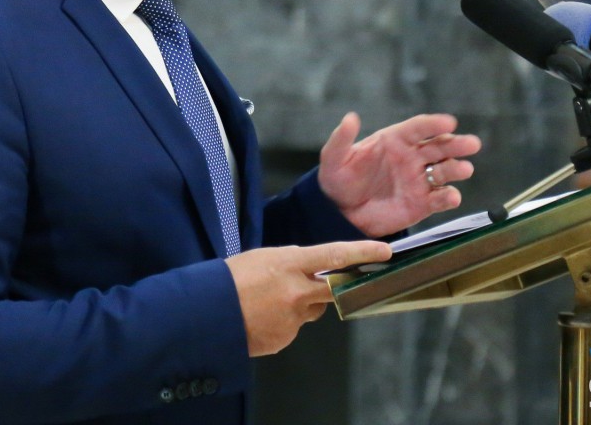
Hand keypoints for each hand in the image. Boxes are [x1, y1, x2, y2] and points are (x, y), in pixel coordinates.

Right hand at [225, 240, 391, 355]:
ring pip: (311, 310)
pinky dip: (282, 323)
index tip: (385, 252)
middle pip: (333, 289)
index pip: (335, 255)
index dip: (362, 253)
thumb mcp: (261, 259)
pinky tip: (261, 317)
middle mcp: (296, 292)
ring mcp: (292, 318)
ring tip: (268, 301)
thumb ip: (291, 265)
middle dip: (339, 286)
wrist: (204, 315)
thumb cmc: (228, 280)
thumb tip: (308, 273)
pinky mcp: (284, 338)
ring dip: (300, 305)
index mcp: (288, 264)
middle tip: (341, 281)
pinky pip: (292, 328)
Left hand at [317, 113, 480, 236]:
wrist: (341, 212)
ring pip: (445, 170)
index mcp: (395, 140)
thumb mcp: (334, 158)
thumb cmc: (339, 179)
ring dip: (457, 169)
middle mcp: (412, 157)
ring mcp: (419, 180)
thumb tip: (350, 117)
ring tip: (464, 169)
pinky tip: (451, 197)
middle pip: (439, 146)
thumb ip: (342, 138)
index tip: (449, 122)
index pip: (418, 128)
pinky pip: (440, 199)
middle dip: (456, 144)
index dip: (434, 124)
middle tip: (472, 144)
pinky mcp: (422, 203)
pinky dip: (449, 197)